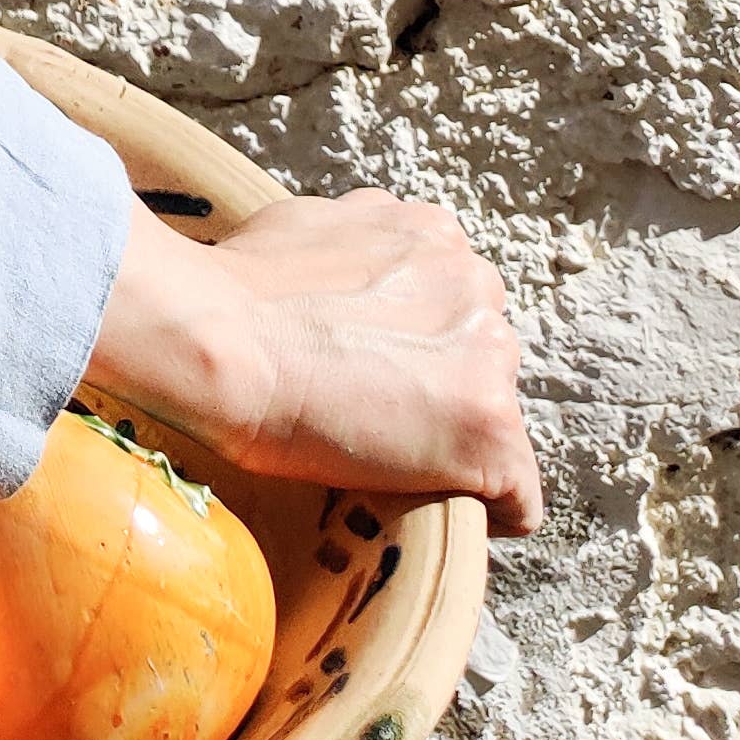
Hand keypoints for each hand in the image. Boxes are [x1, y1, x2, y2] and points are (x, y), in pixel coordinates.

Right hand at [85, 189, 543, 535]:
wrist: (220, 340)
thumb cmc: (236, 290)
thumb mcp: (308, 227)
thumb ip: (358, 246)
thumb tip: (353, 269)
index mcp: (434, 233)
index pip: (453, 305)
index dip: (412, 347)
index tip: (371, 371)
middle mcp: (475, 281)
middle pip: (482, 358)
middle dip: (437, 386)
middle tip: (369, 412)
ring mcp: (490, 356)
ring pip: (496, 421)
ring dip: (451, 440)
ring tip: (384, 456)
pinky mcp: (491, 427)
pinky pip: (519, 497)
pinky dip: (485, 511)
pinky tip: (434, 506)